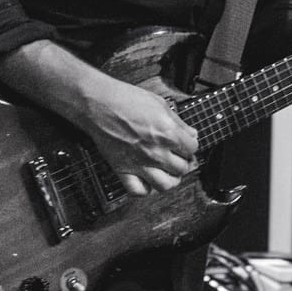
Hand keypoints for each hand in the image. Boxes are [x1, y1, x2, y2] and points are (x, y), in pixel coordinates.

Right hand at [72, 69, 198, 197]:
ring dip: (170, 179)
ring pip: (165, 185)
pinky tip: (146, 179)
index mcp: (168, 134)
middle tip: (178, 156)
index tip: (186, 144)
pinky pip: (138, 191)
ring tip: (167, 171)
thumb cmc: (126, 99)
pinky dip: (145, 189)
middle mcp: (156, 152)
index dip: (190, 146)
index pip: (192, 149)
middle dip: (183, 162)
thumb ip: (178, 122)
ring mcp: (140, 164)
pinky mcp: (123, 170)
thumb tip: (190, 134)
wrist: (99, 104)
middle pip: (182, 168)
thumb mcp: (160, 104)